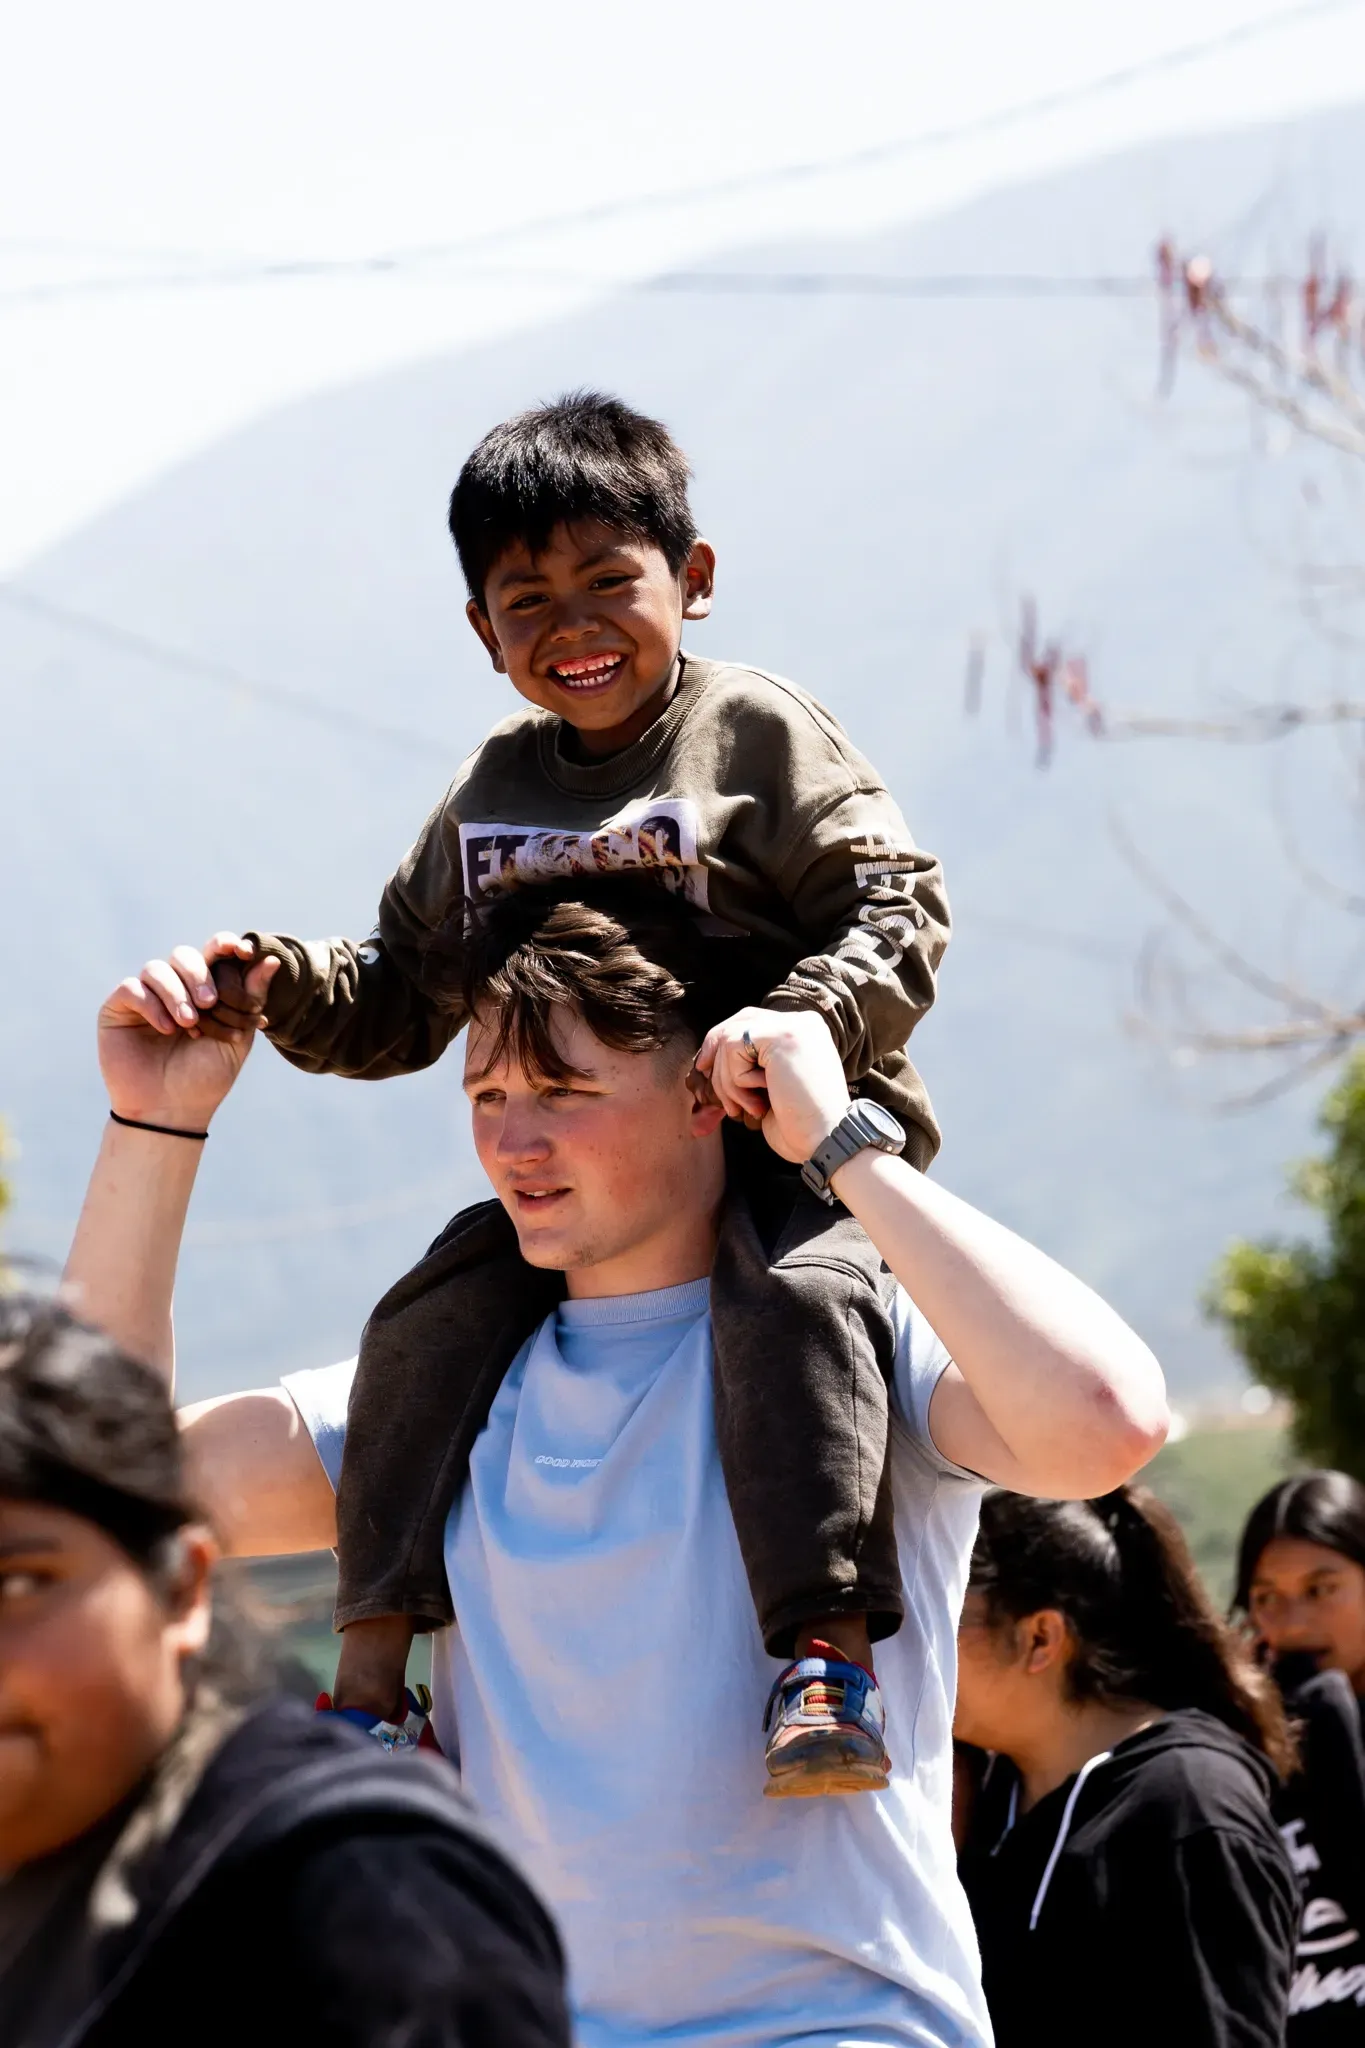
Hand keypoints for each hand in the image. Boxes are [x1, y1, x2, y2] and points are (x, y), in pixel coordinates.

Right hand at [98, 934, 276, 1130]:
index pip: (213, 954)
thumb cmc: (206, 1076)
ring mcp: (145, 997)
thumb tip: (272, 960)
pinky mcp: (118, 1008)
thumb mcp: (237, 1036)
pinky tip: (167, 1029)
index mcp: (204, 989)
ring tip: (189, 1023)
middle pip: (184, 955)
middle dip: (199, 974)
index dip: (226, 945)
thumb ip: (252, 998)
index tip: (243, 951)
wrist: (173, 1111)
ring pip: (157, 968)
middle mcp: (174, 988)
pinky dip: (152, 1005)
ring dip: (176, 992)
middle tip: (210, 1003)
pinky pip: (133, 988)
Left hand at [702, 1009, 849, 1164]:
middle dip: (714, 1051)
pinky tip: (758, 1102)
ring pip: (730, 1038)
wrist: (827, 1141)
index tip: (704, 1066)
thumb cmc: (801, 1126)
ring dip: (726, 1081)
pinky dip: (735, 1081)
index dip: (722, 1042)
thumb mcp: (770, 1090)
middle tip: (703, 1076)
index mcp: (803, 1032)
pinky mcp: (781, 1036)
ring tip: (748, 1108)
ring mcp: (793, 1026)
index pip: (752, 1022)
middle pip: (739, 1021)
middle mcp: (801, 1023)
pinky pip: (732, 1048)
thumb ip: (748, 1067)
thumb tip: (702, 1064)